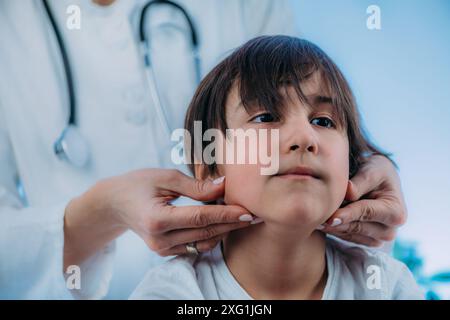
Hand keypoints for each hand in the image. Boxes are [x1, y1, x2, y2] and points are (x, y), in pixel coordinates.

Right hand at [66, 169, 254, 262]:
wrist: (113, 203)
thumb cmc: (137, 184)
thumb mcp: (164, 177)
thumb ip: (195, 185)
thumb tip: (224, 186)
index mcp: (157, 219)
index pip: (200, 218)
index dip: (227, 215)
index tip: (249, 210)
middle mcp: (159, 239)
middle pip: (205, 233)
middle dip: (233, 224)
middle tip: (256, 215)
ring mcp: (162, 249)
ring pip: (203, 242)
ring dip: (225, 231)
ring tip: (244, 218)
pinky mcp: (165, 251)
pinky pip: (195, 246)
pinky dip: (211, 236)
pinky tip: (224, 224)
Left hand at [320, 155, 406, 246]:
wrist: (378, 180)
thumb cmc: (377, 171)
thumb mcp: (374, 169)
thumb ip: (362, 181)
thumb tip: (349, 192)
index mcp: (396, 213)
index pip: (366, 212)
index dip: (347, 214)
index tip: (330, 217)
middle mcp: (389, 230)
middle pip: (356, 227)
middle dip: (335, 222)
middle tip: (314, 218)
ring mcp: (378, 239)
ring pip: (348, 235)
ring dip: (331, 227)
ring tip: (314, 219)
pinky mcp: (366, 241)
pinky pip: (345, 238)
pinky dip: (333, 229)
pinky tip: (320, 222)